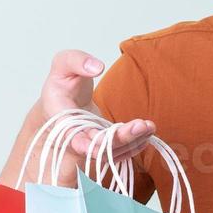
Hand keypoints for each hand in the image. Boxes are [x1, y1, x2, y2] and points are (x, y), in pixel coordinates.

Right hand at [40, 49, 152, 184]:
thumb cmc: (62, 84)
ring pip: (111, 151)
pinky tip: (147, 134)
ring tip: (150, 126)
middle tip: (142, 125)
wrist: (64, 101)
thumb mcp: (62, 65)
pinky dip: (134, 145)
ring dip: (133, 141)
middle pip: (97, 147)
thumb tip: (97, 67)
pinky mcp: (104, 145)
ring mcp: (91, 144)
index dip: (84, 144)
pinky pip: (119, 151)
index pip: (70, 137)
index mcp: (61, 119)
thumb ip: (76, 61)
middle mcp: (75, 137)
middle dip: (121, 138)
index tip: (104, 140)